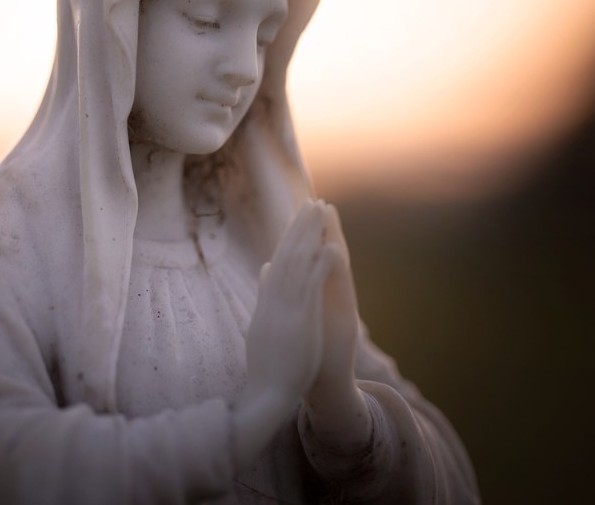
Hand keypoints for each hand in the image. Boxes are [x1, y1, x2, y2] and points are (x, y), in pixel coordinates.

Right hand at [232, 200, 341, 469]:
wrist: (267, 393)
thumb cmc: (267, 363)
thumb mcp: (262, 323)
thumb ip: (265, 294)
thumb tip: (265, 268)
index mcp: (268, 301)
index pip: (279, 261)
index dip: (289, 237)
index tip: (300, 216)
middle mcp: (274, 299)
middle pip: (287, 255)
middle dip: (300, 228)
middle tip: (311, 202)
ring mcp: (286, 308)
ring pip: (297, 264)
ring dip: (309, 236)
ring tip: (320, 212)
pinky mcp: (299, 320)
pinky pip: (311, 288)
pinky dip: (320, 266)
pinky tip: (332, 247)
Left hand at [308, 203, 359, 397]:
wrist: (326, 387)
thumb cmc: (307, 356)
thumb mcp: (297, 323)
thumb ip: (290, 298)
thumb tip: (274, 278)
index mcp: (317, 298)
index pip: (311, 262)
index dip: (307, 238)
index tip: (301, 213)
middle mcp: (332, 300)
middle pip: (327, 259)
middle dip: (323, 231)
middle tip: (319, 203)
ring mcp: (341, 309)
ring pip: (338, 269)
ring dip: (335, 241)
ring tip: (331, 216)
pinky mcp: (346, 321)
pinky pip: (342, 292)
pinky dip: (338, 271)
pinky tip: (334, 251)